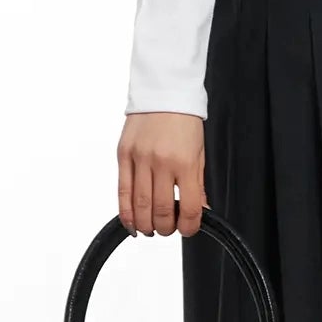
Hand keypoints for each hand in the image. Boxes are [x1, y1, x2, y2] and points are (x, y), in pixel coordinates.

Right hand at [117, 112, 207, 236]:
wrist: (164, 92)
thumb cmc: (184, 121)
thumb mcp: (199, 153)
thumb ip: (198, 184)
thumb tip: (199, 210)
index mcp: (184, 162)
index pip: (188, 206)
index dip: (189, 226)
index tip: (188, 229)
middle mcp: (161, 162)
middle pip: (160, 210)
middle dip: (165, 228)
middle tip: (168, 229)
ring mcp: (139, 159)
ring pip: (139, 206)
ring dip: (146, 225)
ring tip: (151, 228)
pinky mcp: (123, 155)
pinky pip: (122, 191)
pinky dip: (126, 213)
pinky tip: (132, 222)